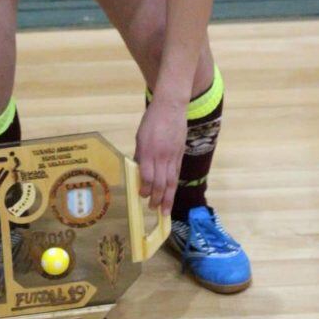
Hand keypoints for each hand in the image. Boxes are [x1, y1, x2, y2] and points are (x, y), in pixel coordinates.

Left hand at [134, 100, 185, 214]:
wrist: (171, 108)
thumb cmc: (152, 121)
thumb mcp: (140, 137)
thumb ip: (140, 155)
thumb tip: (138, 171)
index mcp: (149, 151)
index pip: (148, 176)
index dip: (145, 189)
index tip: (141, 195)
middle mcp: (162, 156)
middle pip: (161, 182)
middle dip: (157, 198)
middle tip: (153, 208)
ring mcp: (173, 156)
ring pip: (172, 181)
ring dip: (168, 198)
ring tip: (165, 211)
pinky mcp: (180, 154)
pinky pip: (177, 173)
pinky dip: (174, 186)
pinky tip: (172, 194)